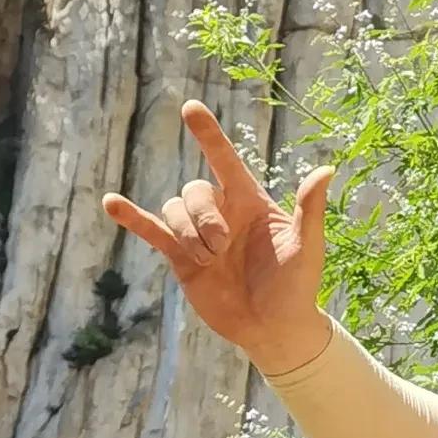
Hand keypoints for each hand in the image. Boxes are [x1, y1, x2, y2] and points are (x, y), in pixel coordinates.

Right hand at [103, 100, 334, 377]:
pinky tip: (110, 202)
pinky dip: (132, 217)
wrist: (274, 330)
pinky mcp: (181, 258)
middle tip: (222, 248)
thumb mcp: (306, 247)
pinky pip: (152, 231)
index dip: (208, 135)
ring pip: (174, 210)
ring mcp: (199, 235)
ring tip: (208, 260)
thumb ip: (309, 209)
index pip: (225, 161)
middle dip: (202, 217)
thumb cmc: (297, 287)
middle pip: (194, 191)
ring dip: (186, 232)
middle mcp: (222, 212)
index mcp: (251, 202)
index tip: (190, 108)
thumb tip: (326, 169)